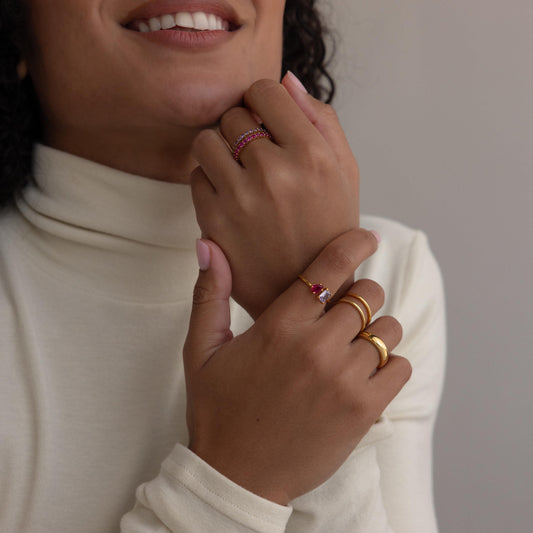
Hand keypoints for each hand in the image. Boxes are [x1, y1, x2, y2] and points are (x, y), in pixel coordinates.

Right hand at [184, 229, 411, 504]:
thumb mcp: (201, 350)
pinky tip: (363, 374)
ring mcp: (344, 379)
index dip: (354, 245)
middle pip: (368, 295)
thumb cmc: (218, 410)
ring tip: (349, 348)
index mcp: (279, 326)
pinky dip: (388, 365)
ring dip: (374, 332)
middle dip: (360, 297)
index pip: (330, 267)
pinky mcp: (363, 409)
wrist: (237, 476)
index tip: (367, 239)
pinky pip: (399, 367)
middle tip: (342, 313)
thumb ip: (209, 294)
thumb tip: (208, 246)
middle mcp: (316, 346)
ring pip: (387, 329)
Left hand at [190, 73, 358, 318]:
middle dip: (243, 129)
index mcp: (312, 154)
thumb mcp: (346, 172)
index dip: (262, 102)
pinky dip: (210, 182)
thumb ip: (322, 120)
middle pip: (232, 115)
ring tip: (240, 173)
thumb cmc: (330, 229)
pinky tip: (232, 199)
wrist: (311, 293)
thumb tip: (286, 80)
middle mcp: (274, 172)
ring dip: (220, 151)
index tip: (266, 120)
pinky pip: (195, 177)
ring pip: (206, 141)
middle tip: (258, 156)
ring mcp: (240, 198)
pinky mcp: (213, 222)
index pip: (265, 91)